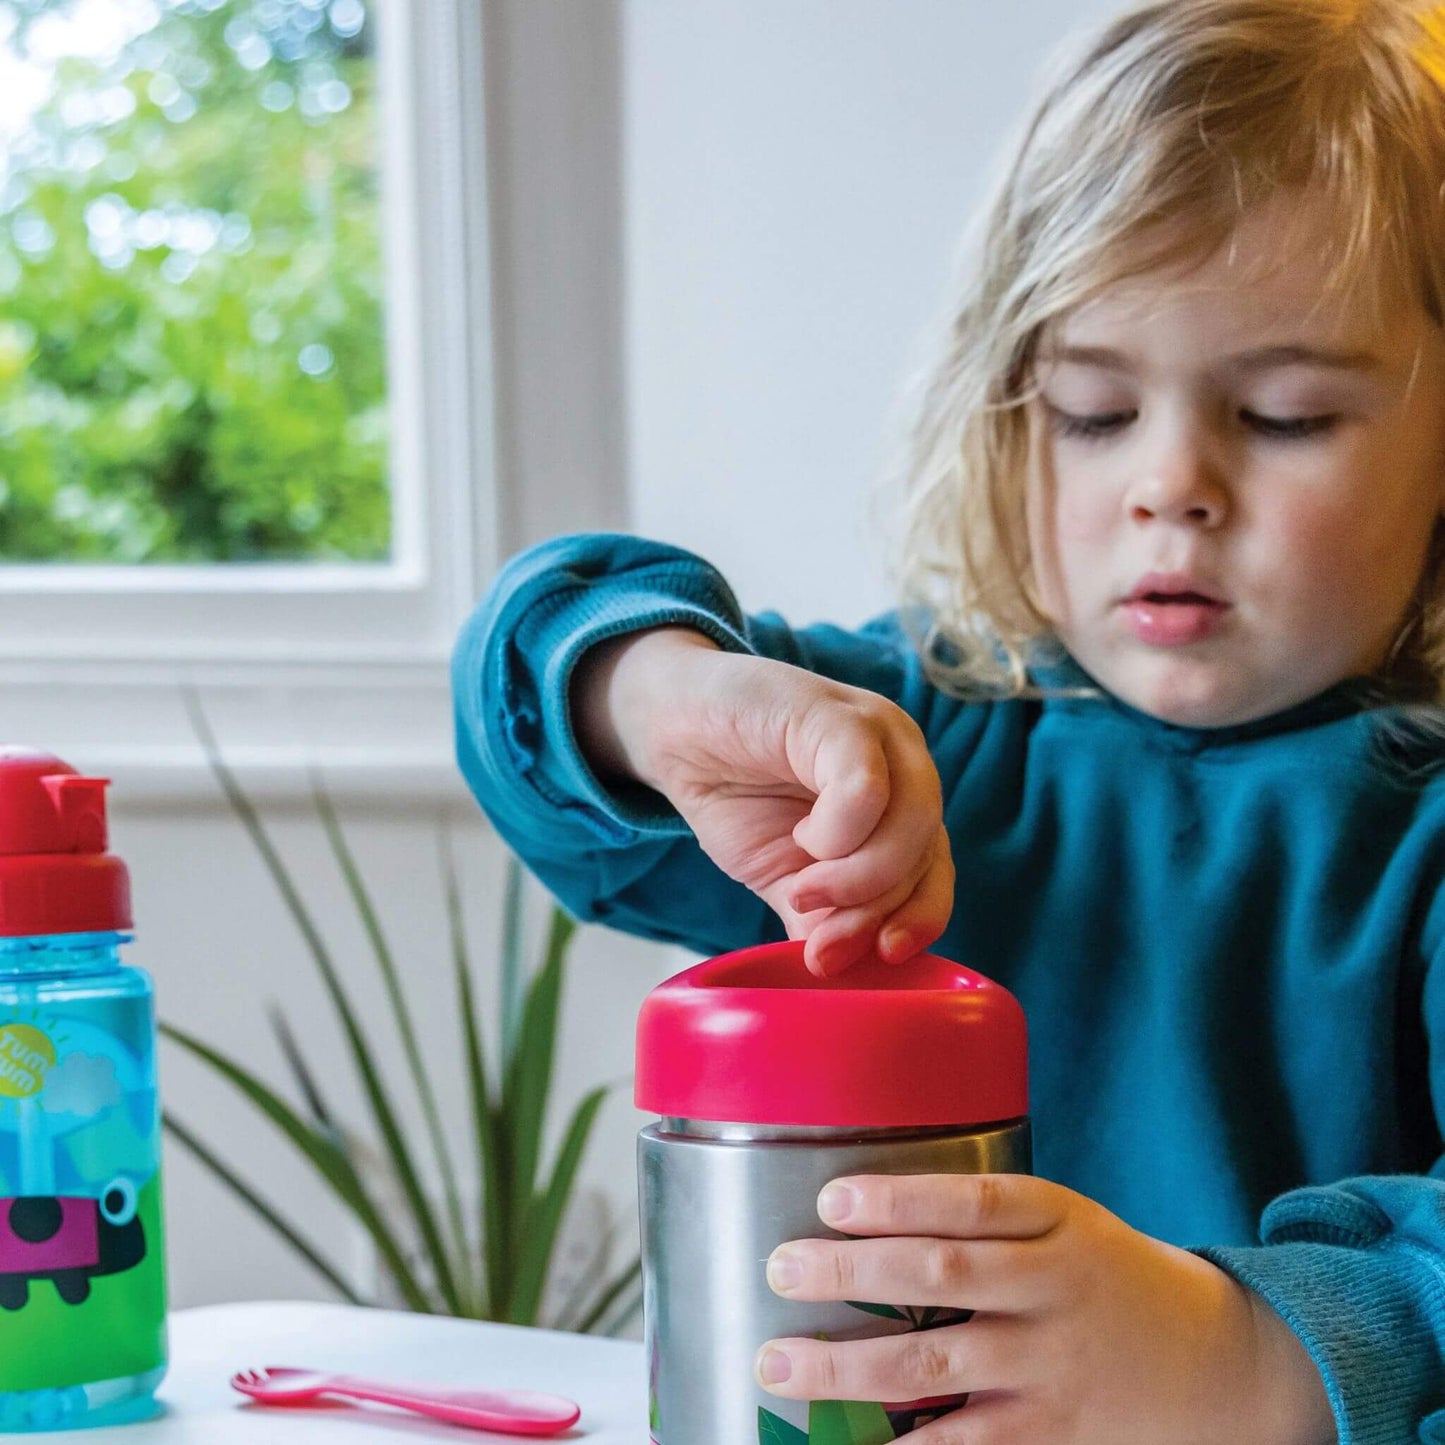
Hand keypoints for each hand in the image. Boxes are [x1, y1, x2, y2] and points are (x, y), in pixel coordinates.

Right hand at [572, 628, 952, 974]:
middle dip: (875, 911)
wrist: (671, 726)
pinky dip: (838, 833)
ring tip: (802, 888)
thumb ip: (822, 919)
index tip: (876, 958)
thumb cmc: (734, 793)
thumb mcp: (783, 874)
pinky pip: (867, 788)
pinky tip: (802, 838)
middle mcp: (905, 764)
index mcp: (900, 804)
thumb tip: (847, 973)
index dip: (915, 924)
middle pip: (927, 855)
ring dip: (856, 878)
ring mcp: (878, 733)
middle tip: (821, 938)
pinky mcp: (838, 715)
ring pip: (912, 823)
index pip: (935, 876)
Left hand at [755, 1173, 1335, 1444]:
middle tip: (781, 1268)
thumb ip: (984, 1217)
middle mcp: (1052, 1289)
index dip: (899, 1198)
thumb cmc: (1107, 1275)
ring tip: (778, 1364)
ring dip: (848, 1369)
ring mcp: (1050, 1368)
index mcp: (1056, 1220)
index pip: (971, 1200)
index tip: (831, 1200)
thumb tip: (862, 1211)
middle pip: (942, 1274)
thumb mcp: (1066, 1221)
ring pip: (936, 1367)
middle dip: (852, 1272)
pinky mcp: (1050, 1436)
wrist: (1215, 1364)